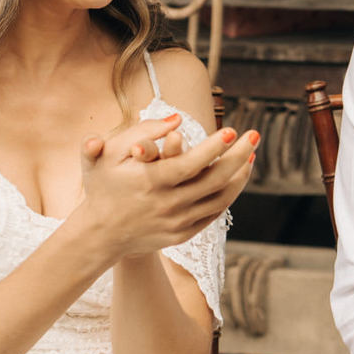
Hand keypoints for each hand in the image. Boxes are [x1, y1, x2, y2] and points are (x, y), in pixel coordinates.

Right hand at [78, 114, 255, 262]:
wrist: (99, 234)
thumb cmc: (102, 185)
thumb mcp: (107, 154)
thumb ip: (140, 132)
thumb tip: (177, 119)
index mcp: (149, 182)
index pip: (191, 164)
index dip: (214, 148)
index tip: (232, 131)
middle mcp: (167, 205)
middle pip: (213, 180)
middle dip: (238, 156)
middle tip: (254, 135)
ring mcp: (177, 223)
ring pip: (219, 198)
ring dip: (239, 176)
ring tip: (251, 154)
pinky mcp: (182, 234)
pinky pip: (213, 213)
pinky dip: (229, 194)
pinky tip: (237, 177)